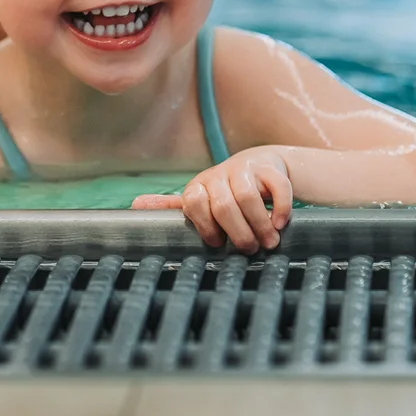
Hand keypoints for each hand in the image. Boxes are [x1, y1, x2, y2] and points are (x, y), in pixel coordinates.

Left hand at [132, 147, 292, 251]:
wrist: (261, 166)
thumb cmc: (225, 192)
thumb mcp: (199, 199)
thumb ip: (171, 207)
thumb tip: (134, 206)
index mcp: (198, 186)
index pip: (193, 203)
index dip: (205, 226)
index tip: (217, 244)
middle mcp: (219, 174)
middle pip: (224, 205)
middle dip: (238, 233)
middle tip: (250, 250)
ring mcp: (244, 168)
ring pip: (248, 196)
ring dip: (259, 224)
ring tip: (268, 242)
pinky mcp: (270, 167)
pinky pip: (276, 186)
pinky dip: (280, 208)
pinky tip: (281, 223)